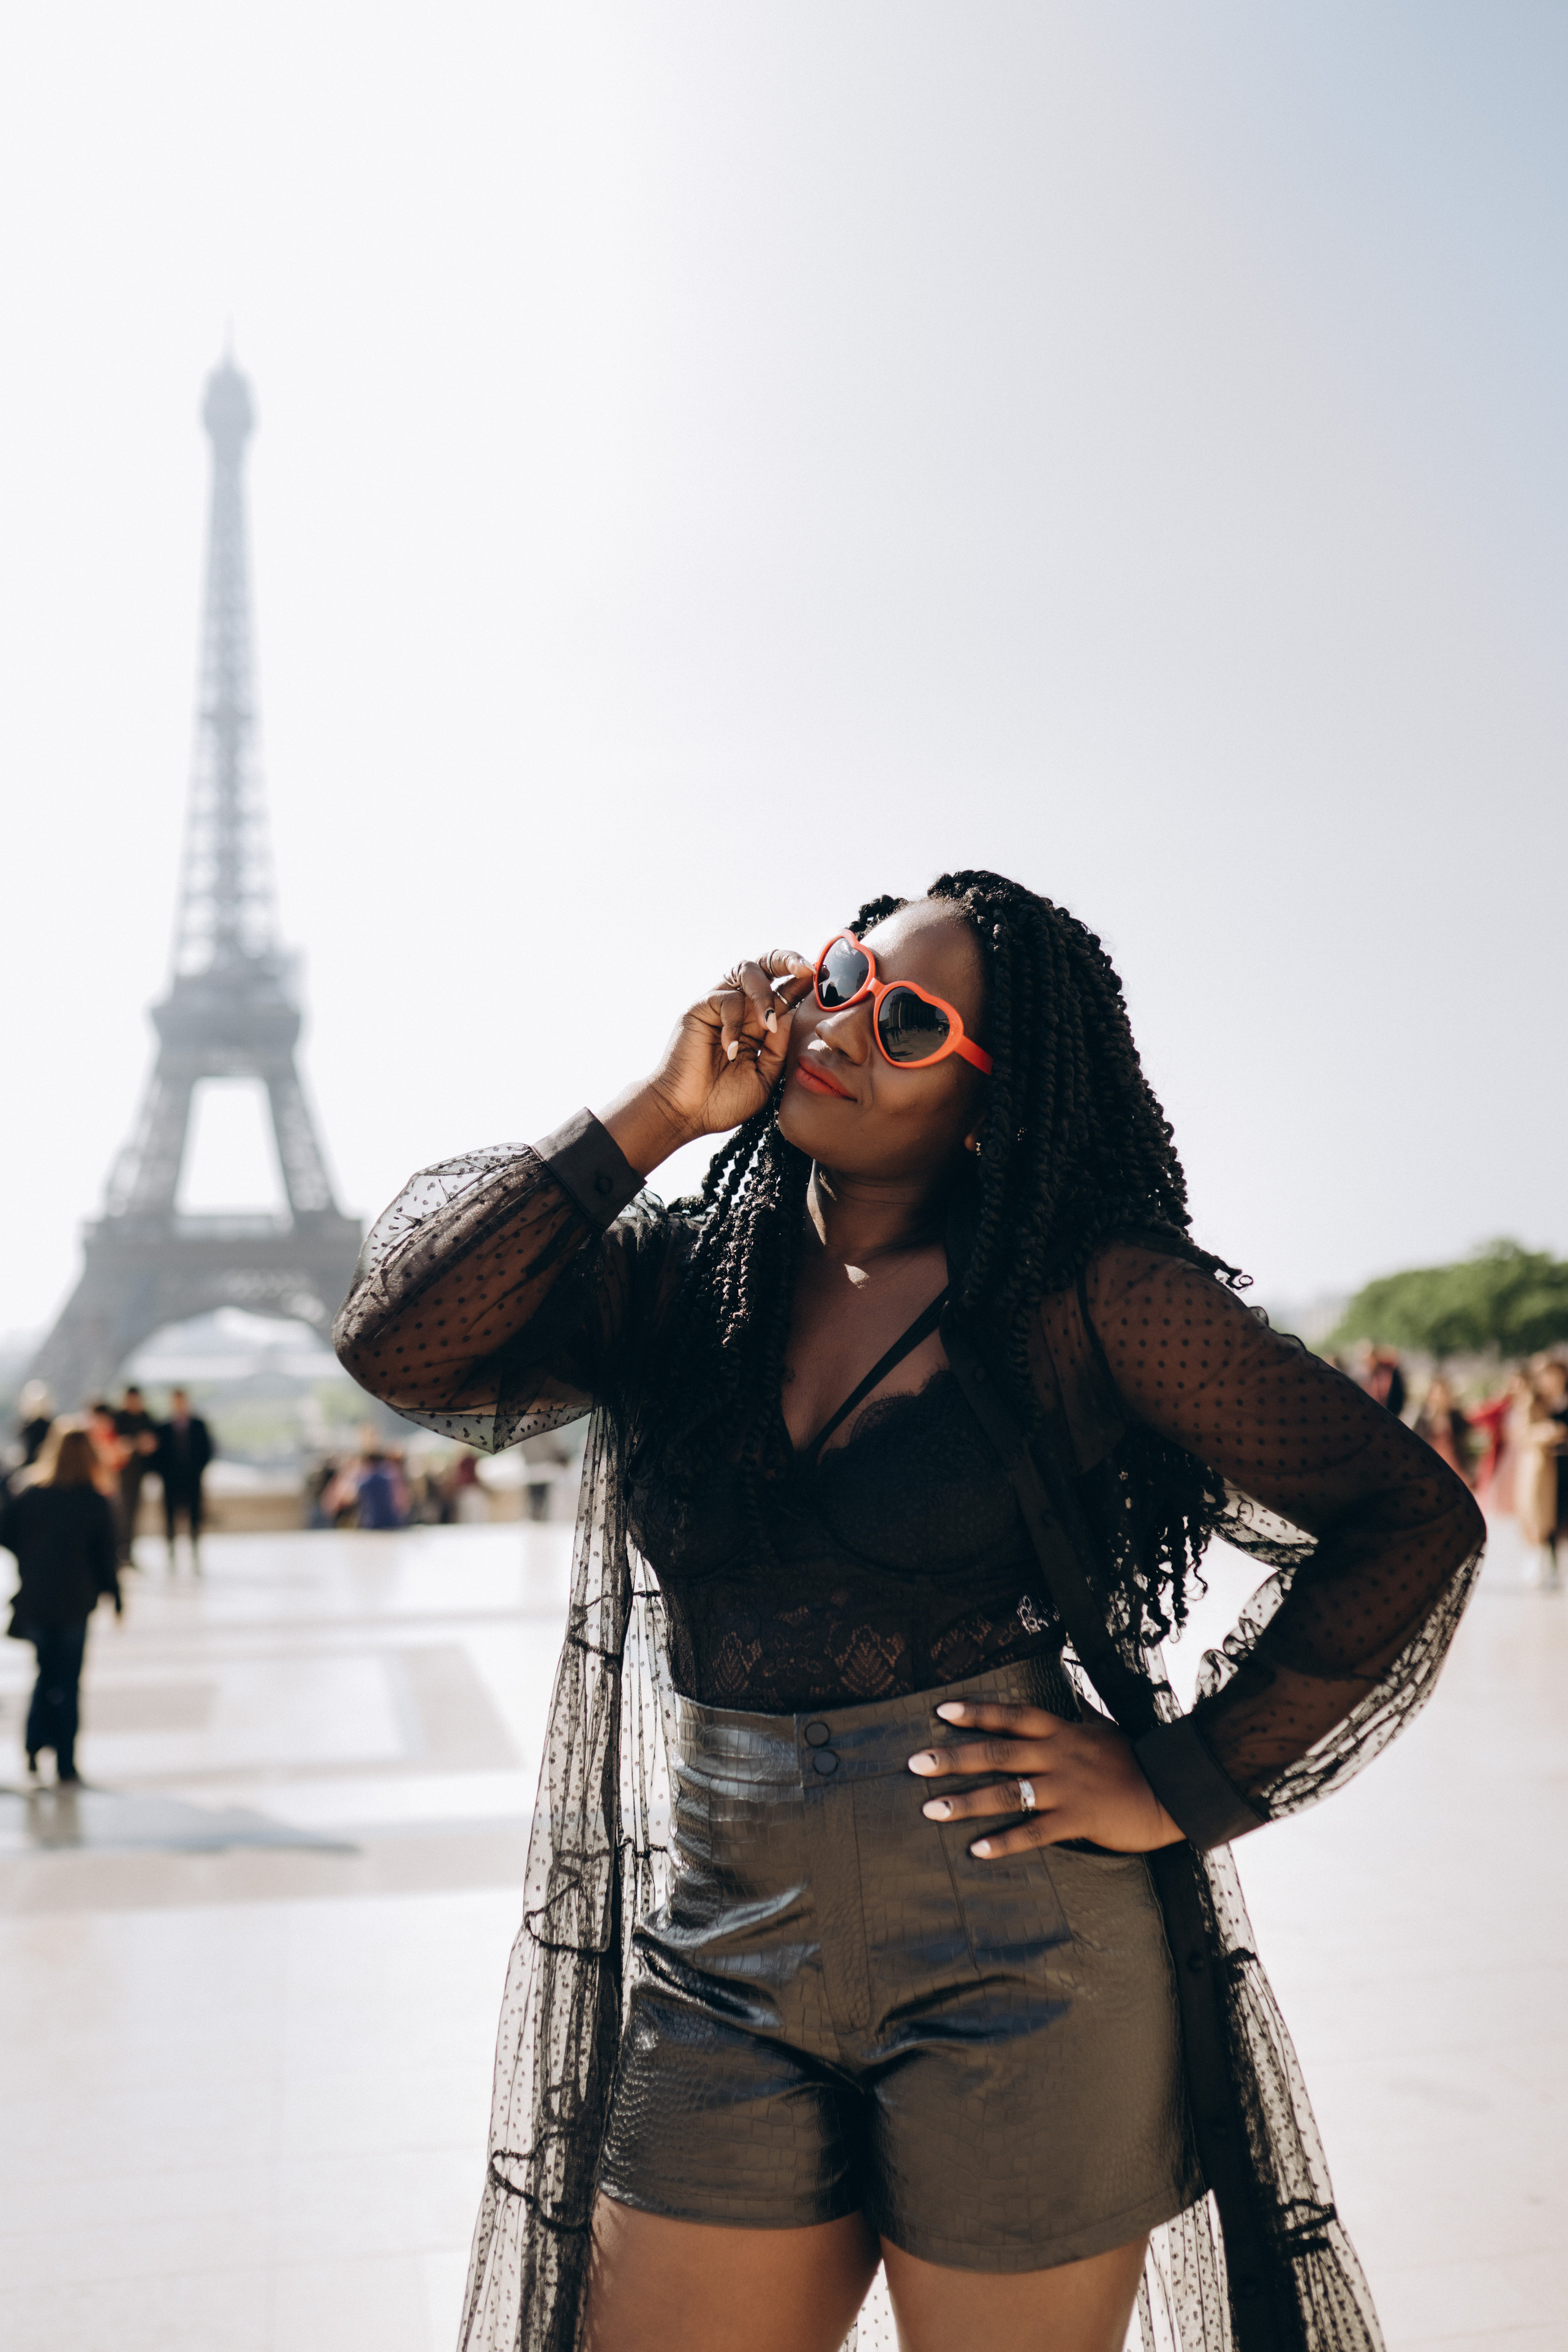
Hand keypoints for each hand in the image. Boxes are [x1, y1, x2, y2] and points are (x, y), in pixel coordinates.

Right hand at [605, 949, 815, 1172]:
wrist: (685, 1115)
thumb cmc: (722, 1101)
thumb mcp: (764, 1076)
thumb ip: (778, 1048)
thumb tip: (790, 1014)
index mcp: (759, 1023)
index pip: (785, 991)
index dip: (803, 983)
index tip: (825, 979)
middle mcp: (741, 1008)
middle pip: (766, 965)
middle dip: (788, 960)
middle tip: (806, 970)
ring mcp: (719, 1006)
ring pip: (746, 970)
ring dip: (763, 993)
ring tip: (767, 1023)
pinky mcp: (699, 1009)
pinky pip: (725, 999)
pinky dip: (734, 1022)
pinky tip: (732, 1050)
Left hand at [907, 1698, 1183, 1856]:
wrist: (1174, 1790)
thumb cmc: (1137, 1760)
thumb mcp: (1103, 1728)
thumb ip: (1080, 1717)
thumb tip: (1071, 1700)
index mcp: (1062, 1731)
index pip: (1011, 1716)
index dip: (976, 1712)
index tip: (941, 1711)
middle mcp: (1058, 1755)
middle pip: (997, 1753)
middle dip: (953, 1758)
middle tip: (915, 1763)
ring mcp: (1066, 1788)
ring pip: (1007, 1793)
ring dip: (966, 1802)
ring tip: (930, 1810)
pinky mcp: (1078, 1820)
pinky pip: (1034, 1832)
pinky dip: (1004, 1842)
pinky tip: (976, 1850)